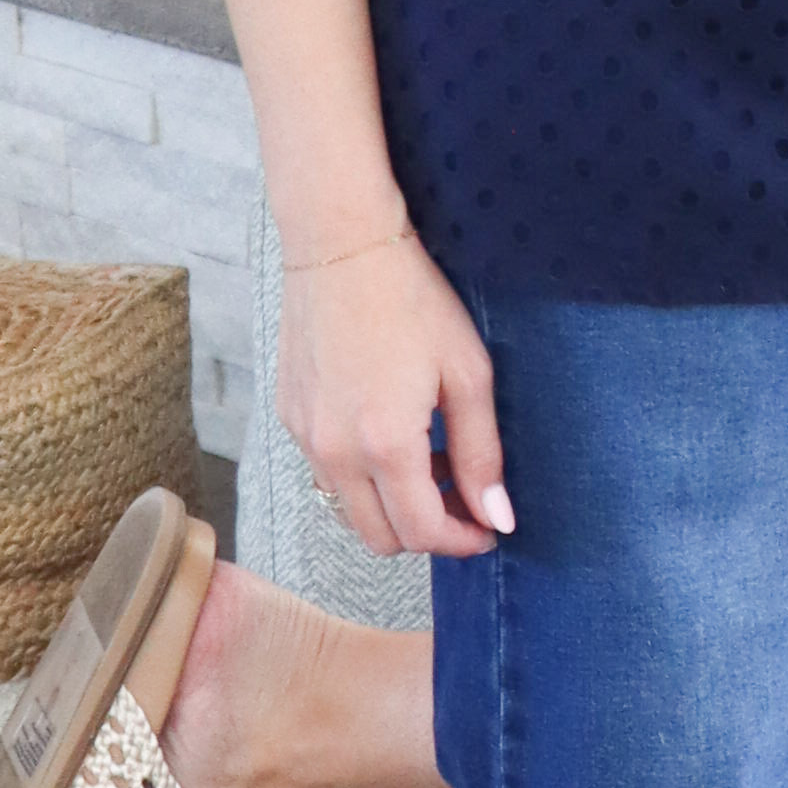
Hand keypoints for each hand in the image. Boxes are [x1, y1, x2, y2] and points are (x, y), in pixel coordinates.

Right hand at [279, 229, 513, 561]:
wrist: (342, 246)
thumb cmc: (412, 300)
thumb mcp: (467, 375)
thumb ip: (481, 455)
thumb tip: (497, 517)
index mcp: (385, 446)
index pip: (423, 533)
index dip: (462, 541)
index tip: (487, 529)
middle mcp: (336, 452)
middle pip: (381, 538)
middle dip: (426, 532)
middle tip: (460, 498)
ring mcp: (305, 437)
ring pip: (349, 512)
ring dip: (392, 506)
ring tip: (428, 461)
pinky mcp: (290, 417)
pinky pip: (326, 474)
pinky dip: (361, 477)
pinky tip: (389, 434)